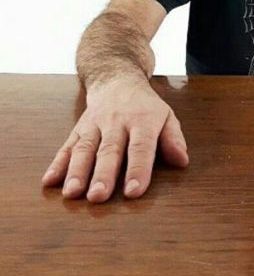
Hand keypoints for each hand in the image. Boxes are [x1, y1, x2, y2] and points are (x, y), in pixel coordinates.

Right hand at [41, 77, 188, 202]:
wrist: (117, 79)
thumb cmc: (146, 107)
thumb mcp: (166, 117)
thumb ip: (173, 139)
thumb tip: (181, 161)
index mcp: (143, 121)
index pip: (141, 147)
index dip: (138, 169)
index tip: (134, 192)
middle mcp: (117, 122)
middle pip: (109, 150)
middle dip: (103, 174)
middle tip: (97, 197)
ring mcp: (95, 124)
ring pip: (85, 148)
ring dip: (76, 171)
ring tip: (71, 193)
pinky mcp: (79, 128)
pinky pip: (67, 145)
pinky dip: (57, 163)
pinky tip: (49, 181)